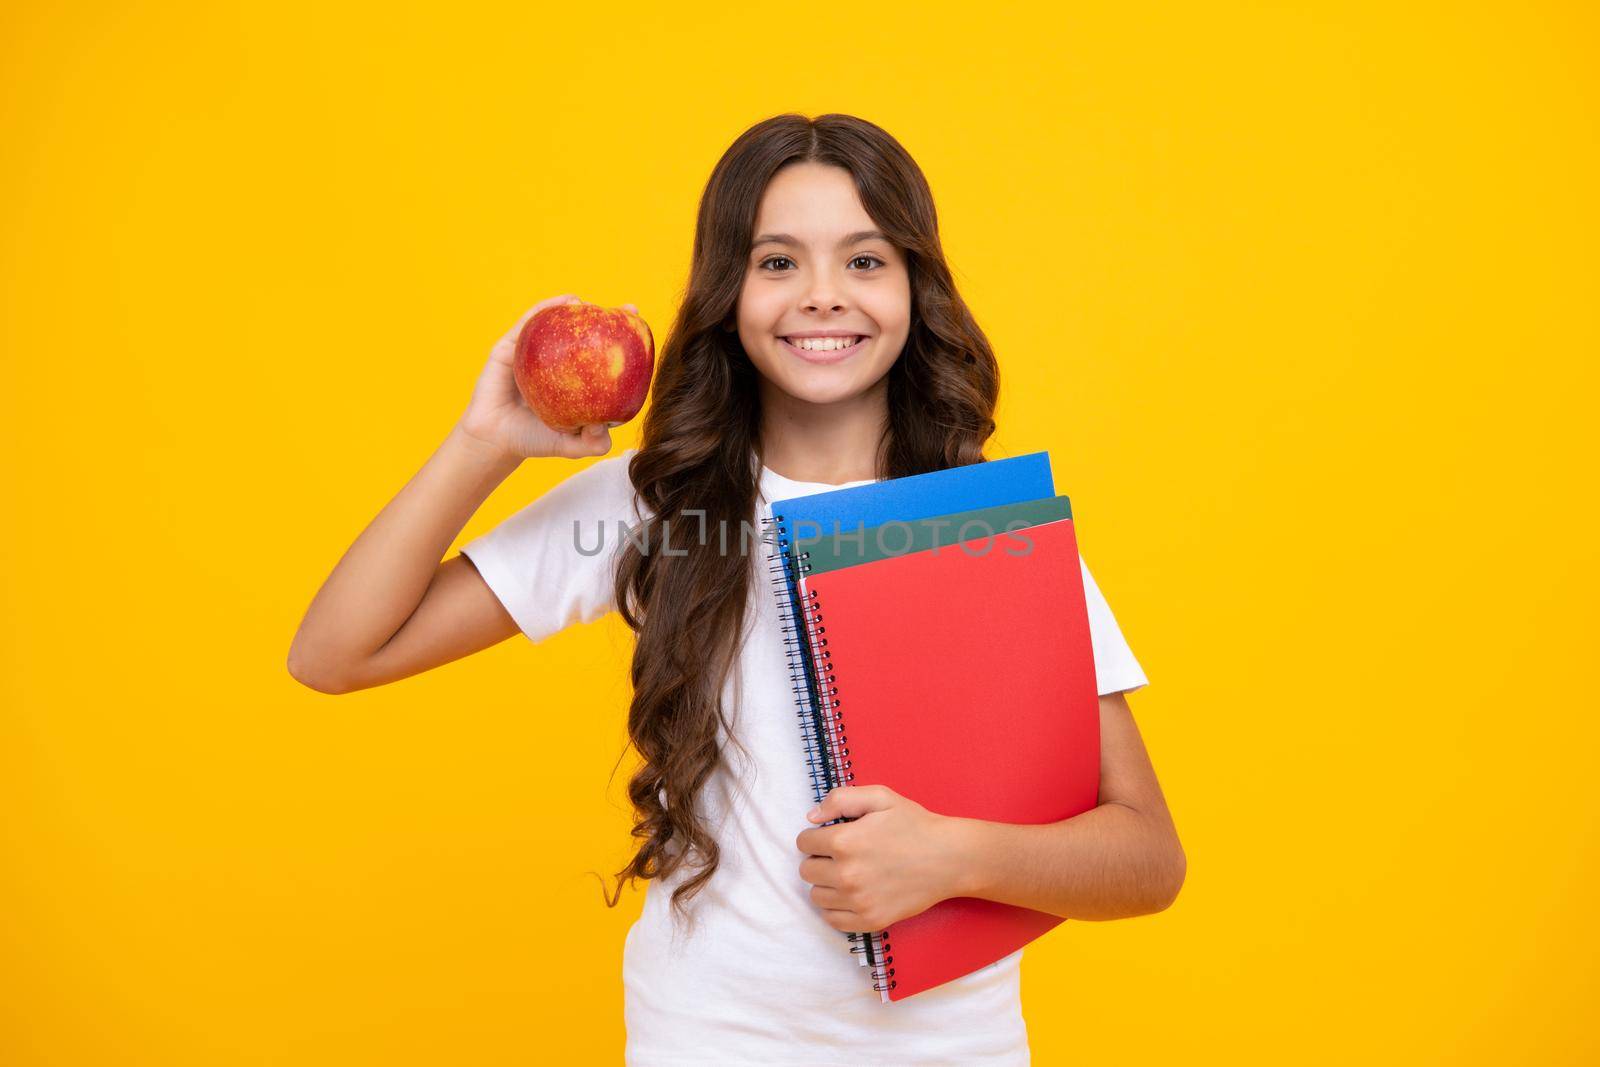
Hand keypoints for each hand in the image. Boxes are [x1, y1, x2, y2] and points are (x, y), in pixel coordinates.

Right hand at [457, 294, 641, 460]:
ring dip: (571, 307)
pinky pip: (526, 325)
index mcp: (577, 378)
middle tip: (628, 310)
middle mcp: (558, 361)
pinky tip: (557, 306)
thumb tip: (603, 427)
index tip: (640, 324)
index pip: (605, 355)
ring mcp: (534, 352)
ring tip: (584, 303)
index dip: (626, 340)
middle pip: (584, 332)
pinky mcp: (509, 348)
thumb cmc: (536, 440)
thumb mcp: (571, 445)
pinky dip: (542, 311)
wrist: (495, 440)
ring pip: (555, 322)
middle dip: (608, 317)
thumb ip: (591, 442)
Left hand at [794, 784, 964, 932]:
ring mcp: (858, 901)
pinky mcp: (870, 921)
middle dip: (819, 859)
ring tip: (848, 873)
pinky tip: (851, 894)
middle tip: (842, 855)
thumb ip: (840, 799)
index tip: (832, 836)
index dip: (816, 836)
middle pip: (806, 871)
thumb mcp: (880, 797)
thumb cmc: (914, 824)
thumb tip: (811, 817)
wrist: (949, 859)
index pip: (803, 843)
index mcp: (845, 842)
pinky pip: (832, 919)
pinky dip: (836, 908)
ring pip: (816, 896)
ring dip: (826, 884)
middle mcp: (847, 875)